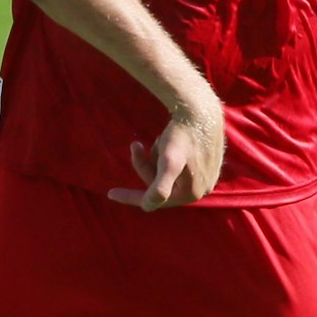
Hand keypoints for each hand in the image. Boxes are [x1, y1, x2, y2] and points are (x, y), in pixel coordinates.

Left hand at [106, 103, 223, 210]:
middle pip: (160, 184)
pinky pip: (177, 165)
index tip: (110, 193)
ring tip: (159, 140)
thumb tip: (147, 207)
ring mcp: (205, 177)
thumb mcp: (169, 162)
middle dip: (146, 165)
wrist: (200, 109)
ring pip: (167, 173)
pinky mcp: (207, 164)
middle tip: (135, 145)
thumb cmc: (182, 135)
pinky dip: (165, 154)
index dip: (130, 197)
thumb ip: (161, 188)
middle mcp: (201, 190)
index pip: (153, 199)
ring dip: (156, 158)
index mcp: (191, 194)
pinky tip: (165, 140)